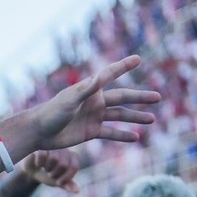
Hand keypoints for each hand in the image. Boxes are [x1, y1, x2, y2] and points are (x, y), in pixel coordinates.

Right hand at [22, 149, 80, 192]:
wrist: (30, 170)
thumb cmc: (46, 174)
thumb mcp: (57, 181)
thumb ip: (67, 185)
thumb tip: (77, 191)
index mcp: (72, 157)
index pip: (74, 167)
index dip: (66, 178)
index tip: (58, 182)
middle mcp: (64, 149)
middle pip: (63, 164)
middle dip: (54, 174)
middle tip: (49, 173)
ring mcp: (52, 145)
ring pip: (53, 159)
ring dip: (47, 168)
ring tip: (44, 167)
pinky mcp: (40, 145)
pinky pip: (42, 155)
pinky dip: (39, 163)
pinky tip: (37, 163)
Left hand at [30, 55, 159, 150]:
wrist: (38, 132)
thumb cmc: (52, 112)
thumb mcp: (71, 99)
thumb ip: (88, 88)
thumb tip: (103, 75)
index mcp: (90, 89)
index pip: (110, 74)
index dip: (124, 66)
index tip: (138, 59)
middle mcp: (95, 101)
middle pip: (122, 97)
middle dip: (140, 97)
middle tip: (158, 97)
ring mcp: (94, 116)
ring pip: (120, 116)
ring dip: (135, 118)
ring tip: (151, 119)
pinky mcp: (91, 131)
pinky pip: (111, 133)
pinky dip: (123, 135)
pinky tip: (136, 137)